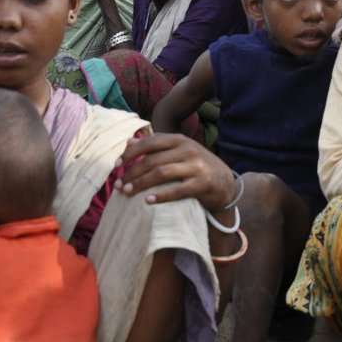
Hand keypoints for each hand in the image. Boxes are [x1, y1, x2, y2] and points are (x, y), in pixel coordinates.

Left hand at [118, 132, 239, 210]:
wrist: (226, 183)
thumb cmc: (196, 166)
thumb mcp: (178, 151)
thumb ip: (156, 146)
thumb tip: (128, 141)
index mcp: (180, 140)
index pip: (149, 143)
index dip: (130, 154)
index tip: (116, 165)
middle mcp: (188, 150)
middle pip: (152, 160)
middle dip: (132, 172)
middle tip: (119, 185)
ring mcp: (197, 166)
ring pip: (161, 173)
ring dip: (141, 183)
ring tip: (127, 192)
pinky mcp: (203, 184)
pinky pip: (177, 190)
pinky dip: (161, 196)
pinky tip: (148, 201)